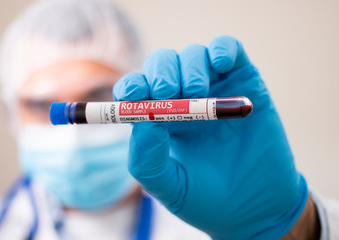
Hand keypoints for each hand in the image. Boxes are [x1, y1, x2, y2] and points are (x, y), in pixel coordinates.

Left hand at [113, 36, 307, 238]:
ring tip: (196, 91)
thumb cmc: (207, 199)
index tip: (133, 95)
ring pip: (194, 55)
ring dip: (189, 66)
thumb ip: (147, 159)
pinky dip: (222, 49)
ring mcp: (215, 88)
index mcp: (162, 120)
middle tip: (166, 91)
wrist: (256, 208)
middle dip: (161, 72)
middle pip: (163, 65)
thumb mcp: (169, 187)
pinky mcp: (245, 82)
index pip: (139, 91)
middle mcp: (185, 100)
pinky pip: (230, 49)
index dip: (132, 86)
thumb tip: (142, 119)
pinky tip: (219, 63)